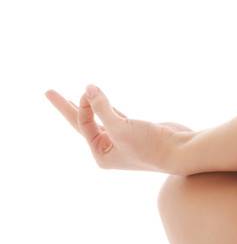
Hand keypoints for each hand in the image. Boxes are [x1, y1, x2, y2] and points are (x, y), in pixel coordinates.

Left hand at [45, 84, 195, 173]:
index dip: (85, 105)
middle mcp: (108, 149)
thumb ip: (103, 108)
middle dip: (67, 106)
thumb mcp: (122, 128)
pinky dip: (108, 106)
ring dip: (88, 105)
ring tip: (75, 95)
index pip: (84, 124)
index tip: (90, 90)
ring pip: (99, 118)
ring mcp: (121, 140)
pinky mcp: (135, 131)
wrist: (181, 152)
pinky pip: (115, 115)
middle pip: (82, 123)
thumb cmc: (150, 145)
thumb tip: (88, 89)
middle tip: (48, 91)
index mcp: (101, 155)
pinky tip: (101, 100)